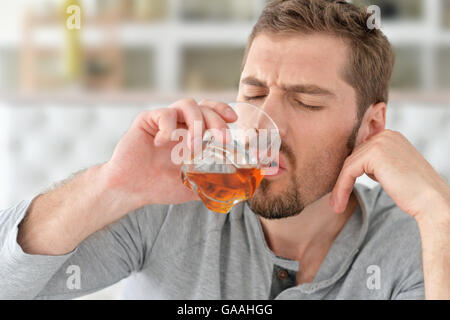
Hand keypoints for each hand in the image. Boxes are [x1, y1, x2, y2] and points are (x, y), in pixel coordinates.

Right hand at [102, 98, 236, 210]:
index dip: (222, 111)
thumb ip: (212, 184)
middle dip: (216, 120)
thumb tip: (238, 190)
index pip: (210, 112)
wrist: (130, 190)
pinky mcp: (146, 120)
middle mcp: (179, 124)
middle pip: (203, 107)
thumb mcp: (192, 186)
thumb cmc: (158, 186)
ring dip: (196, 124)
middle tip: (222, 138)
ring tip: (193, 147)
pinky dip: (168, 128)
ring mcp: (163, 121)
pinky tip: (162, 143)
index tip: (234, 119)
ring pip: (186, 104)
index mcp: (191, 134)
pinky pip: (163, 114)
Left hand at [330, 129, 449, 222]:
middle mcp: (386, 135)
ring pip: (348, 165)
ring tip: (336, 206)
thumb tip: (354, 168)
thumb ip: (377, 165)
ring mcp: (381, 142)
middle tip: (336, 201)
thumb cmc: (415, 192)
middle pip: (353, 158)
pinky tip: (339, 204)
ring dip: (340, 187)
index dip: (350, 172)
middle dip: (344, 180)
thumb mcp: (393, 171)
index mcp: (391, 137)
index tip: (341, 192)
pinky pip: (348, 171)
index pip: (361, 153)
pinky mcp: (374, 154)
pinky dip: (341, 188)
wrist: (432, 202)